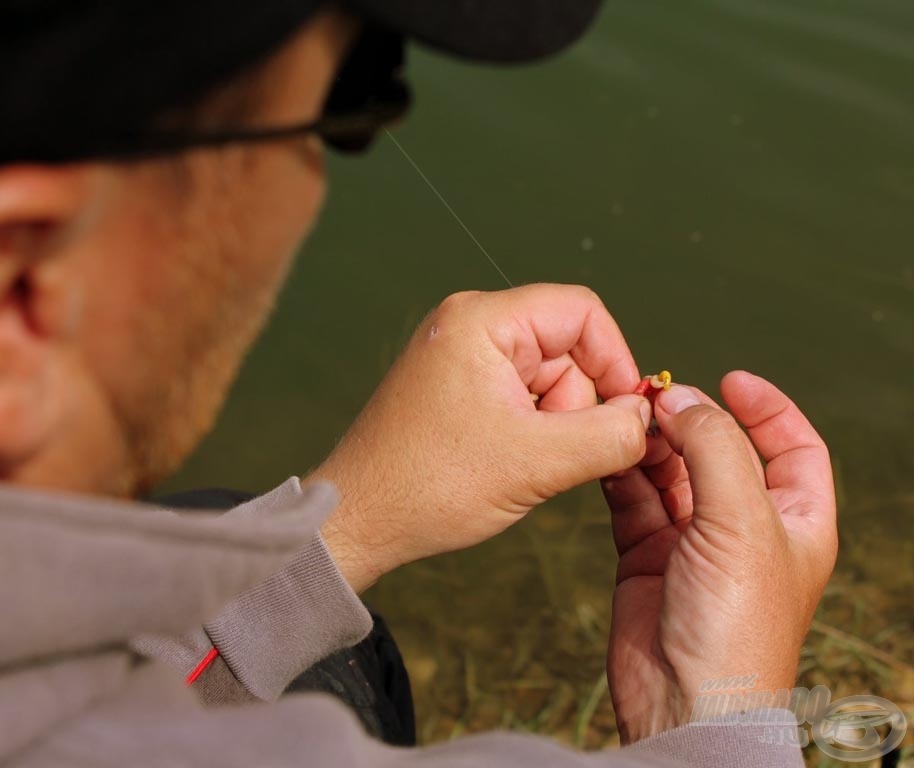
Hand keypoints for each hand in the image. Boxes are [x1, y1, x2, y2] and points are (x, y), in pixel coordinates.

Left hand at [308, 284, 652, 591]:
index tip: (628, 412)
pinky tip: (499, 462)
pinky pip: (518, 396)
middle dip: (573, 406)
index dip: (615, 359)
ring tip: (514, 463)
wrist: (359, 521)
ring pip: (546, 378)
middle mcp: (467, 324)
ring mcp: (458, 355)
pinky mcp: (455, 386)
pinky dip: (527, 431)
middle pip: (565, 348)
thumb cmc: (431, 485)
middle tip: (546, 454)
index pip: (581, 312)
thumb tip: (644, 416)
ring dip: (549, 426)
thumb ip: (610, 435)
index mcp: (481, 320)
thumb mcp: (538, 463)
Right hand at [603, 371, 836, 742]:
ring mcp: (693, 540)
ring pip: (670, 472)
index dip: (767, 408)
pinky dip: (620, 473)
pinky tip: (608, 452)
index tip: (731, 379)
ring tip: (626, 421)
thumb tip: (680, 399)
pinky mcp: (648, 555)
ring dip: (650, 445)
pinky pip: (634, 499)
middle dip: (690, 421)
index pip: (793, 446)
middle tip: (655, 398)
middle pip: (719, 451)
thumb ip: (713, 449)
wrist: (685, 701)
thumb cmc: (737, 626)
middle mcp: (745, 525)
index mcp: (794, 519)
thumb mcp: (742, 523)